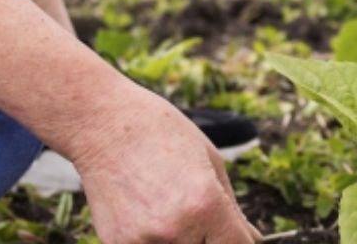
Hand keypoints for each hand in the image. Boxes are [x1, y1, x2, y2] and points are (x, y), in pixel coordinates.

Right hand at [69, 85, 260, 242]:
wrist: (104, 124)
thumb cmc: (162, 133)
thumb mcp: (211, 161)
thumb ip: (232, 208)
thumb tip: (252, 238)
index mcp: (206, 204)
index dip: (240, 241)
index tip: (233, 234)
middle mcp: (176, 228)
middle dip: (208, 237)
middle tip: (196, 212)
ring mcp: (144, 240)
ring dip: (181, 238)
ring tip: (168, 205)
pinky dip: (153, 238)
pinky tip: (146, 209)